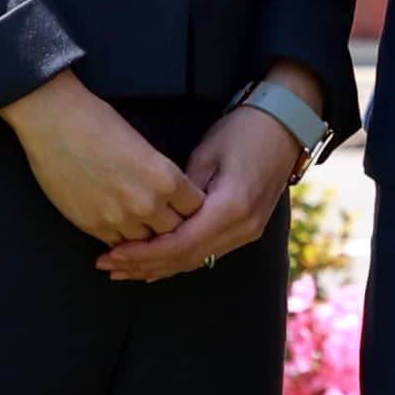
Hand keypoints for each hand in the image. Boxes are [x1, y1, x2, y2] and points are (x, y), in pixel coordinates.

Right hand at [0, 72, 200, 249]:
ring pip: (146, 244)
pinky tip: (121, 230)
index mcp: (167, 179)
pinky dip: (122, 241)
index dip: (192, 208)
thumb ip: (162, 178)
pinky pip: (117, 245)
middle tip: (167, 222)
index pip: (195, 208)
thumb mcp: (146, 149)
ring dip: (146, 237)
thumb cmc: (100, 124)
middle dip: (173, 228)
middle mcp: (147, 204)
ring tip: (144, 228)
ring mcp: (118, 219)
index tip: (186, 206)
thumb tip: (170, 196)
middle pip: (175, 232)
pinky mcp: (92, 226)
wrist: (56, 125)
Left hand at [99, 97, 306, 282]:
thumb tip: (153, 217)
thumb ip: (180, 192)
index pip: (179, 244)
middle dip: (144, 265)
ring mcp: (249, 231)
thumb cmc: (244, 130)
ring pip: (196, 260)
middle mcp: (243, 227)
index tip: (112, 254)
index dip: (143, 254)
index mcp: (231, 207)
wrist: (287, 124)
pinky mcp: (248, 229)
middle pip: (186, 259)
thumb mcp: (206, 154)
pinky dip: (178, 261)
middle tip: (107, 265)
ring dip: (158, 268)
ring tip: (122, 270)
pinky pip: (207, 252)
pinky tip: (153, 268)